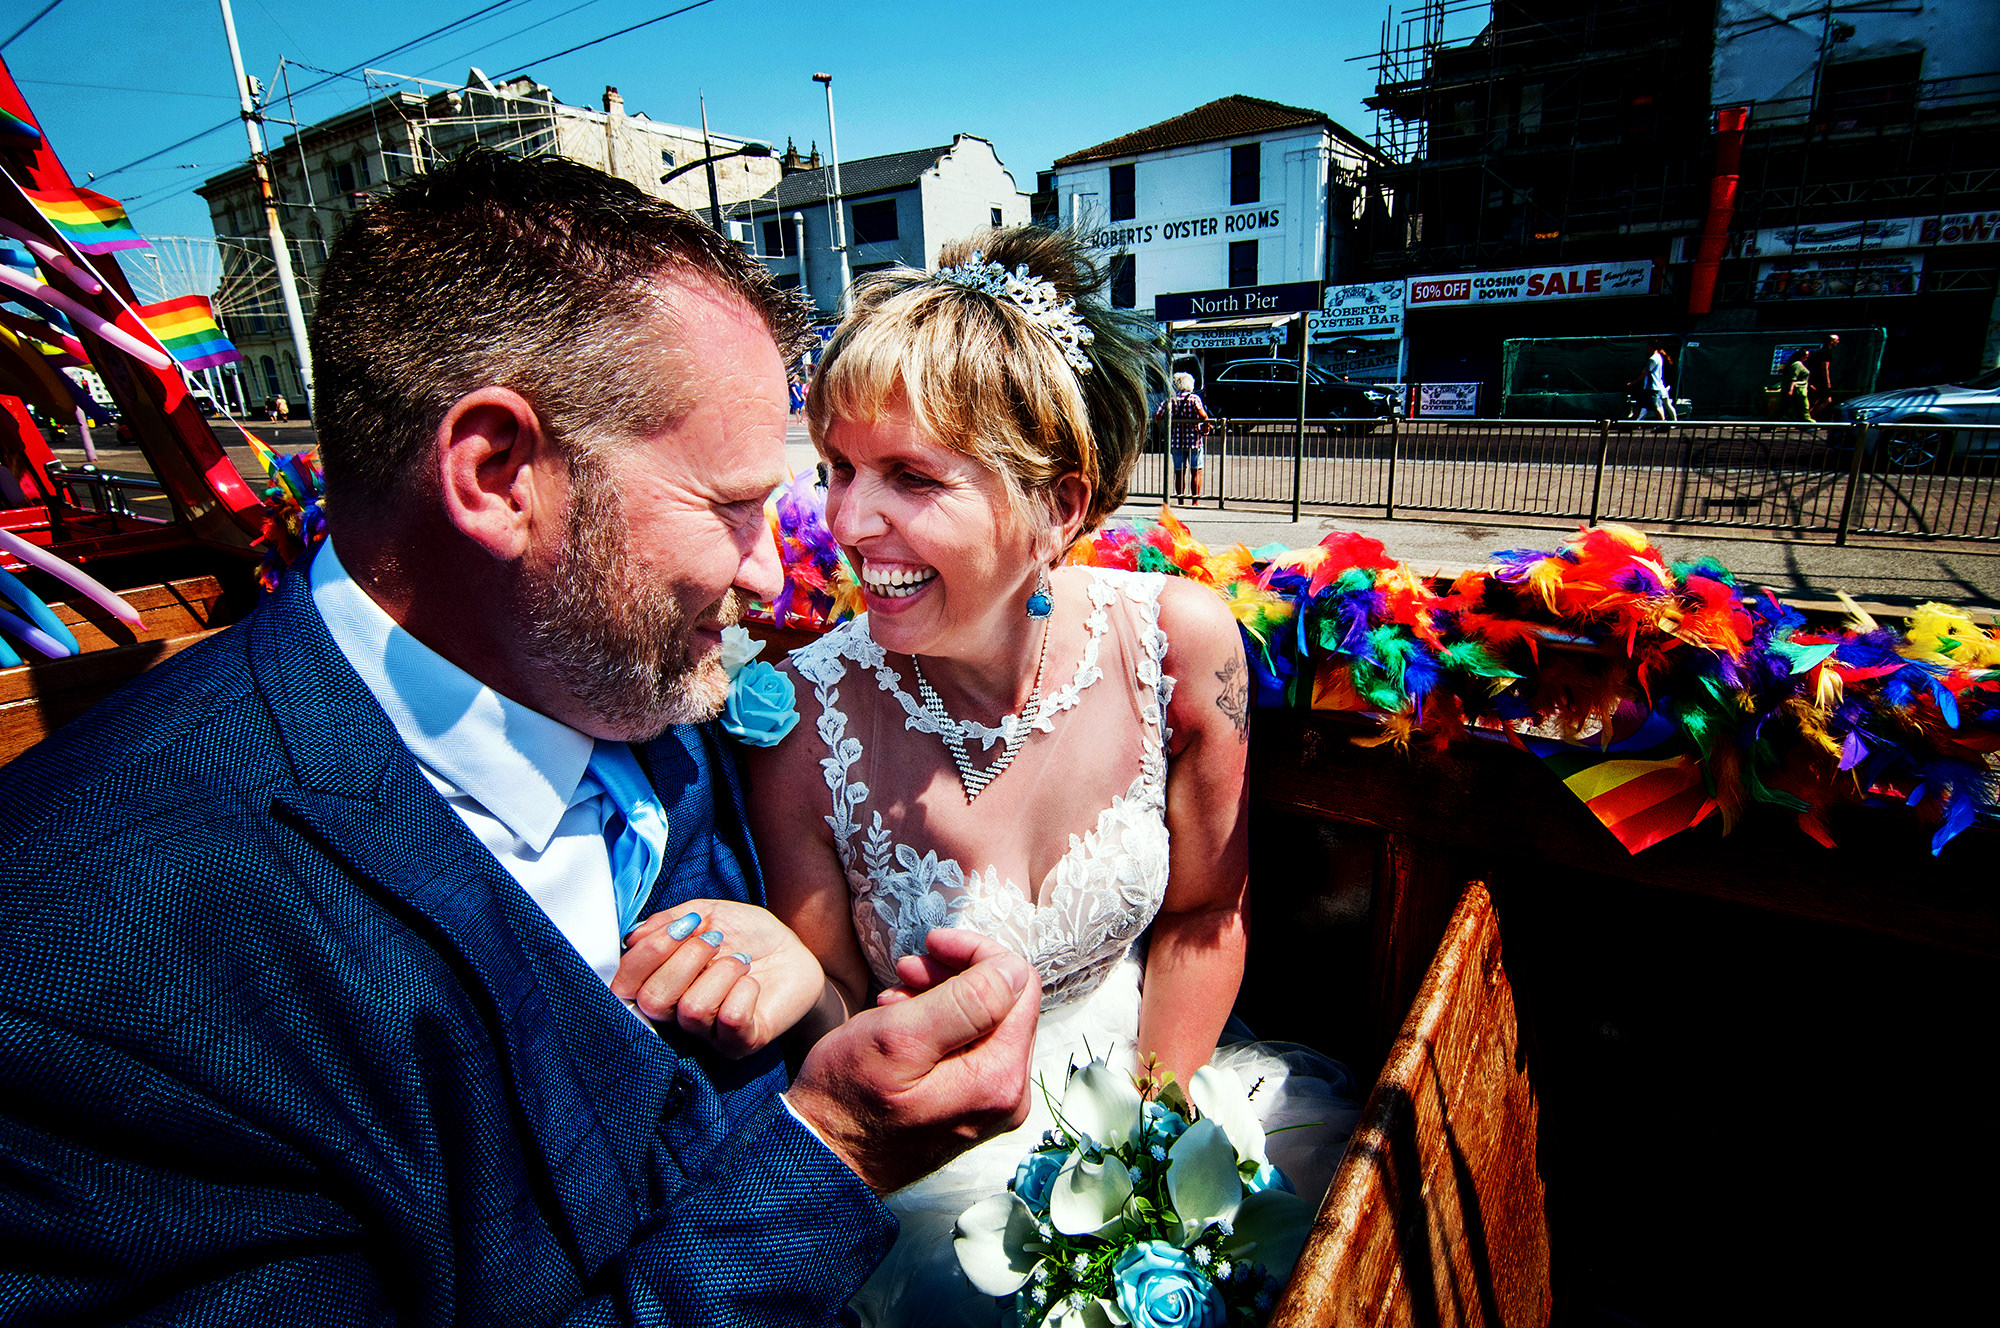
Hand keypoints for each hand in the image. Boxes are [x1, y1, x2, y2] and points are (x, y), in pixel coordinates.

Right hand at [611, 900, 824, 1058]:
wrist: (795, 951)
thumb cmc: (747, 935)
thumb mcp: (706, 914)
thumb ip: (667, 922)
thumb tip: (633, 938)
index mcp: (660, 983)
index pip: (624, 985)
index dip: (647, 954)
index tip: (686, 924)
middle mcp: (676, 1017)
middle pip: (652, 1001)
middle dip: (685, 959)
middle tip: (715, 940)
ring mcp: (707, 1035)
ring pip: (692, 1009)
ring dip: (722, 971)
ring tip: (742, 961)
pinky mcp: (740, 1044)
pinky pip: (730, 1019)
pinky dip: (744, 989)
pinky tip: (753, 982)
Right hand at [787, 928, 1038, 1193]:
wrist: (821, 1158)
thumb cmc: (847, 1099)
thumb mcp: (899, 1038)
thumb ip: (964, 1004)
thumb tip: (1014, 971)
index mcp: (999, 1077)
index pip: (1019, 984)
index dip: (976, 952)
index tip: (931, 942)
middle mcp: (1008, 1095)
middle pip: (1005, 1003)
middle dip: (956, 974)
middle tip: (907, 969)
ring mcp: (990, 1104)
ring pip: (984, 1022)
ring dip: (942, 996)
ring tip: (895, 996)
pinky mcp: (969, 1107)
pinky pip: (967, 1048)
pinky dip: (936, 1025)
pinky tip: (899, 1022)